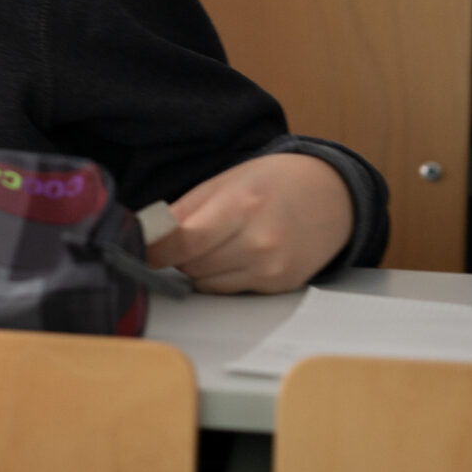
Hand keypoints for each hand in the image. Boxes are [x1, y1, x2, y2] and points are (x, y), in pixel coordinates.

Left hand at [150, 153, 354, 293]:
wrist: (333, 196)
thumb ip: (185, 210)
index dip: (154, 249)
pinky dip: (221, 276)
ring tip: (217, 241)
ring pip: (205, 283)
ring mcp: (272, 270)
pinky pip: (228, 290)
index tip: (138, 246)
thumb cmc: (275, 182)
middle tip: (187, 234)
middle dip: (179, 253)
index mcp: (242, 208)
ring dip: (199, 267)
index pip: (183, 243)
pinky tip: (237, 253)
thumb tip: (147, 234)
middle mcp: (259, 243)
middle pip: (190, 266)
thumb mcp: (226, 181)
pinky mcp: (278, 287)